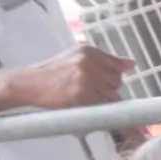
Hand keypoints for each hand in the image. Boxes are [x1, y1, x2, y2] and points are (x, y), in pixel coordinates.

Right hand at [6, 45, 131, 112]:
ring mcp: (86, 78)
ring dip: (103, 100)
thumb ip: (104, 61)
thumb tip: (131, 64)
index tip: (104, 84)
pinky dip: (99, 108)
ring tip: (84, 97)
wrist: (29, 83)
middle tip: (88, 91)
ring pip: (112, 94)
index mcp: (89, 51)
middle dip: (108, 88)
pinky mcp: (82, 94)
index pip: (117, 66)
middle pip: (117, 81)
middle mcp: (89, 62)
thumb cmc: (52, 72)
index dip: (112, 78)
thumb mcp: (75, 58)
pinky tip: (83, 103)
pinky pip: (103, 104)